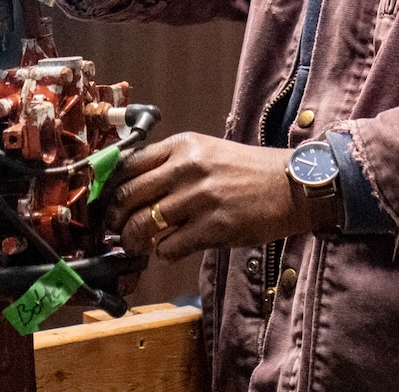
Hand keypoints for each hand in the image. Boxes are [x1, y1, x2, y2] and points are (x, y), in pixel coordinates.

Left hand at [106, 132, 315, 260]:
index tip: (106, 201)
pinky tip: (170, 249)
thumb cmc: (247, 171)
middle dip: (114, 218)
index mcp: (182, 145)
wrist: (292, 186)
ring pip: (142, 225)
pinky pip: (168, 247)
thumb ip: (170, 164)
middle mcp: (186, 168)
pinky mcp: (213, 228)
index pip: (127, 164)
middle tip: (115, 228)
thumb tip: (130, 188)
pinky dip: (163, 252)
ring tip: (135, 244)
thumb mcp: (206, 152)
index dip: (110, 187)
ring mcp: (199, 199)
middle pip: (127, 196)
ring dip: (133, 240)